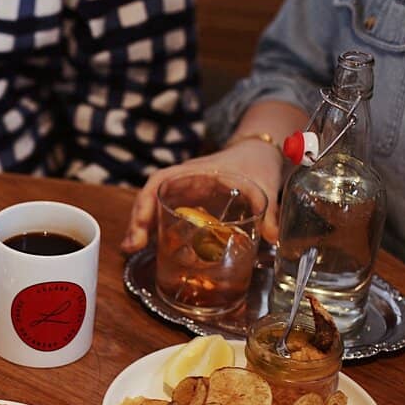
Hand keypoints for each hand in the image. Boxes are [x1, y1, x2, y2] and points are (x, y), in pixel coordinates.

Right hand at [120, 140, 284, 252]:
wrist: (258, 154)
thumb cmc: (256, 164)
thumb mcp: (264, 186)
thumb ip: (270, 212)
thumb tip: (273, 238)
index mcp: (195, 172)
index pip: (159, 182)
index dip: (145, 203)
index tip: (141, 225)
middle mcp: (183, 181)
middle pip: (148, 198)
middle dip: (136, 222)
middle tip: (131, 247)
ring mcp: (183, 193)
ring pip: (153, 207)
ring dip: (141, 227)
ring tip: (132, 250)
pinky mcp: (188, 204)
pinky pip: (164, 214)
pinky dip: (154, 229)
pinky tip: (150, 246)